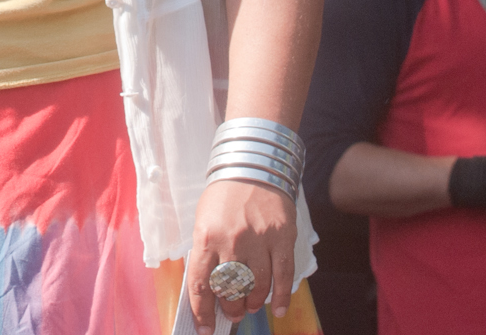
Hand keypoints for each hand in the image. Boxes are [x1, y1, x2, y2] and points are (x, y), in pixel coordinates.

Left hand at [188, 180, 296, 334]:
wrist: (253, 167)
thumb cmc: (224, 197)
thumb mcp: (203, 220)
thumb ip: (205, 253)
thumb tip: (208, 290)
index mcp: (206, 237)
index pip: (201, 285)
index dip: (203, 312)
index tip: (205, 328)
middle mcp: (232, 240)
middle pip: (231, 290)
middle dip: (230, 308)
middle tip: (232, 313)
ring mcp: (259, 240)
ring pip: (257, 287)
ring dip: (253, 303)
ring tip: (249, 306)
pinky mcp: (282, 237)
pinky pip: (283, 276)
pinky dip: (281, 297)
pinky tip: (277, 308)